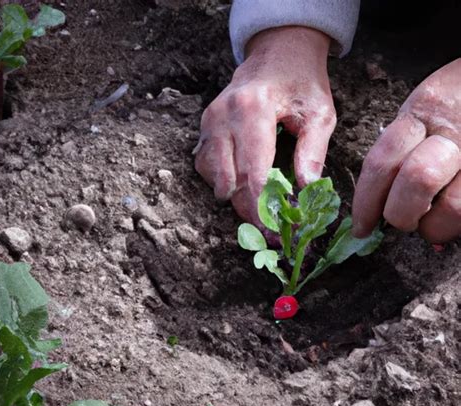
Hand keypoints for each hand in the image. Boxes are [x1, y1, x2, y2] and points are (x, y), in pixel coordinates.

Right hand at [194, 26, 334, 223]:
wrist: (276, 56)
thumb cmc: (300, 83)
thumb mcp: (319, 113)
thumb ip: (313, 151)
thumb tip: (306, 190)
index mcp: (253, 109)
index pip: (252, 170)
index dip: (263, 206)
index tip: (276, 230)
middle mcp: (223, 117)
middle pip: (230, 181)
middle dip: (250, 212)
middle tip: (271, 232)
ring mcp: (209, 124)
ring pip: (215, 179)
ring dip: (236, 201)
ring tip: (261, 213)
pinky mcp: (205, 130)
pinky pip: (206, 169)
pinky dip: (225, 185)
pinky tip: (244, 190)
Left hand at [353, 59, 460, 242]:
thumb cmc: (457, 103)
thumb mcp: (424, 110)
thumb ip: (400, 147)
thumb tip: (375, 204)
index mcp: (424, 111)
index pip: (382, 161)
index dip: (365, 203)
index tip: (360, 227)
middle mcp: (456, 130)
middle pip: (418, 181)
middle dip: (401, 214)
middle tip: (401, 221)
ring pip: (453, 208)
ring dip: (435, 227)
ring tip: (432, 222)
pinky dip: (456, 226)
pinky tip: (452, 218)